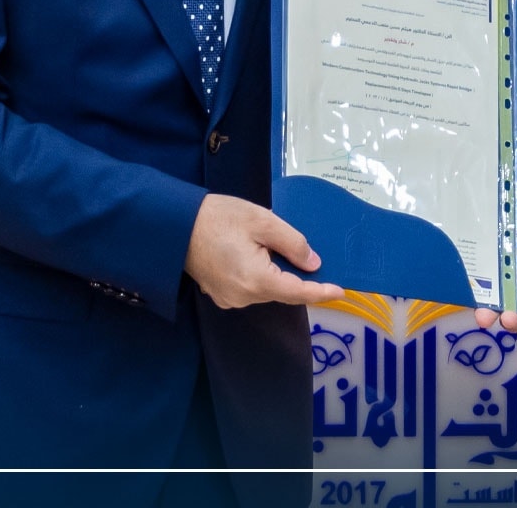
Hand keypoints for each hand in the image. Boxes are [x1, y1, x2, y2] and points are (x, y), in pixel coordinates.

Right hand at [184, 193, 344, 309]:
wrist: (175, 224)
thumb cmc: (219, 217)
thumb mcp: (263, 221)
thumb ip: (292, 243)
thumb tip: (313, 264)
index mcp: (255, 280)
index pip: (297, 292)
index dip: (320, 292)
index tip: (340, 291)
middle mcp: (243, 297)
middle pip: (281, 290)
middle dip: (294, 273)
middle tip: (298, 249)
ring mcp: (229, 299)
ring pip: (266, 289)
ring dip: (274, 272)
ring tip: (263, 243)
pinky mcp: (220, 295)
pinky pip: (250, 288)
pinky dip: (259, 275)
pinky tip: (252, 253)